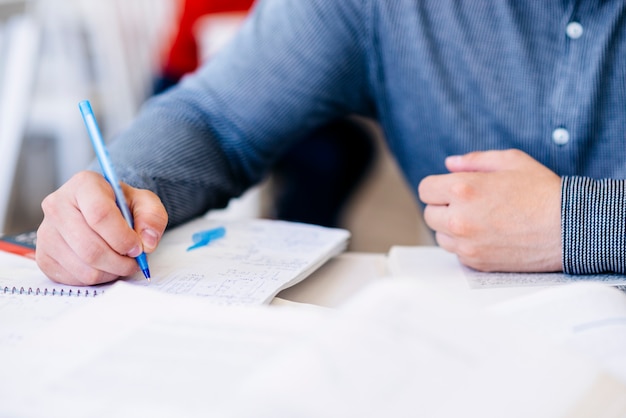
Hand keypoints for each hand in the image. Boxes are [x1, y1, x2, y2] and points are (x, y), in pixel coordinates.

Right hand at [36, 171, 167, 284]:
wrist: (102, 212)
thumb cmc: (121, 206)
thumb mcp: (145, 202)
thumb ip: (153, 217)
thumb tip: (147, 242)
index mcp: (83, 185)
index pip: (100, 214)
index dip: (123, 237)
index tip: (138, 247)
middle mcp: (57, 205)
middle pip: (90, 247)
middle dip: (120, 261)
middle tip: (134, 261)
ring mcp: (47, 232)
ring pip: (84, 267)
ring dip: (111, 272)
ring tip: (122, 262)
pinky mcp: (44, 256)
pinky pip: (74, 279)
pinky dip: (97, 278)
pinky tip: (105, 266)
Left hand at [418, 149, 561, 271]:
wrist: (569, 228)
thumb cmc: (543, 192)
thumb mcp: (511, 161)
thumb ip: (474, 160)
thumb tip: (449, 164)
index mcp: (463, 189)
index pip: (425, 189)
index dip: (438, 186)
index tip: (450, 188)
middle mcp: (459, 218)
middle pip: (429, 213)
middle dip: (444, 206)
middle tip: (468, 203)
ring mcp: (466, 243)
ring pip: (440, 235)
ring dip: (451, 227)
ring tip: (479, 219)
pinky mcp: (476, 261)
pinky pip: (456, 252)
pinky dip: (465, 244)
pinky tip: (486, 234)